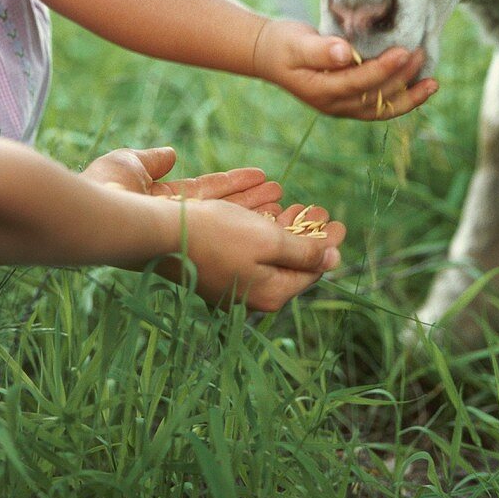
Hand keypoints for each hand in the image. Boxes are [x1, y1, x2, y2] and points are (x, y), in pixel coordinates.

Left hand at [81, 148, 281, 213]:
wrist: (100, 211)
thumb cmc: (108, 186)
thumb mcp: (131, 164)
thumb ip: (153, 160)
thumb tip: (170, 154)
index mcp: (161, 205)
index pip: (206, 193)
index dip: (233, 185)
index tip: (259, 177)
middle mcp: (178, 223)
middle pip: (224, 210)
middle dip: (253, 201)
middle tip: (280, 195)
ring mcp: (189, 233)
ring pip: (233, 221)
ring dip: (259, 210)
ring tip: (283, 199)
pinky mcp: (201, 241)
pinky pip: (236, 228)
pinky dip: (256, 216)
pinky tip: (275, 206)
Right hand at [160, 200, 345, 311]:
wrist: (157, 235)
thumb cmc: (217, 236)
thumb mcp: (270, 241)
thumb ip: (304, 252)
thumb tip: (333, 259)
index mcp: (270, 293)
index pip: (310, 272)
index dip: (328, 245)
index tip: (341, 223)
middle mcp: (251, 294)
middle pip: (289, 262)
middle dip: (307, 233)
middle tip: (320, 208)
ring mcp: (231, 282)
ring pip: (267, 252)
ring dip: (284, 226)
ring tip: (296, 204)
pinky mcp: (214, 265)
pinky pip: (246, 247)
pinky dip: (260, 227)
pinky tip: (265, 210)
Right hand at [252, 19, 437, 119]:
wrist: (270, 55)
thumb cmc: (282, 44)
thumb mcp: (295, 43)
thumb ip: (319, 49)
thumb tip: (345, 53)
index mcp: (321, 91)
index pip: (358, 83)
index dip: (383, 70)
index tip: (404, 51)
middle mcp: (335, 105)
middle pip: (375, 97)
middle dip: (401, 78)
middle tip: (420, 53)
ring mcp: (343, 107)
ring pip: (382, 109)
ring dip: (409, 97)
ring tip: (433, 83)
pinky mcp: (351, 101)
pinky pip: (380, 105)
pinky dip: (402, 98)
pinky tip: (420, 86)